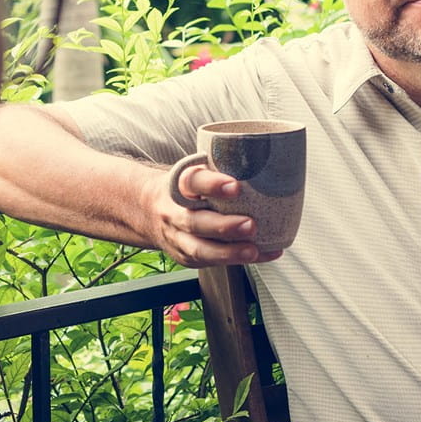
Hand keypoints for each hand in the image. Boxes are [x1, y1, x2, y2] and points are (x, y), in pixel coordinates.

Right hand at [146, 163, 282, 267]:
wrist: (148, 210)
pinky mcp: (187, 256)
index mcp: (179, 186)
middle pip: (196, 222)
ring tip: (253, 250)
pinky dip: (239, 260)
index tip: (236, 186)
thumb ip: (222, 167)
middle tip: (251, 224)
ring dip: (229, 253)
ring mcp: (179, 238)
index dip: (213, 184)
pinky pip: (212, 263)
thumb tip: (272, 159)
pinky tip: (264, 254)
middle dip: (224, 227)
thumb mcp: (195, 171)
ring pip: (200, 250)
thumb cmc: (187, 189)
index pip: (192, 182)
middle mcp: (175, 213)